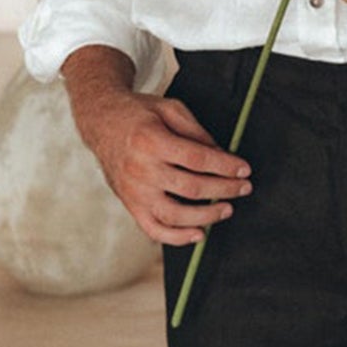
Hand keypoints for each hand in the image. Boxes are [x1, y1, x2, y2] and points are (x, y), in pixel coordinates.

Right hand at [74, 86, 252, 246]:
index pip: (197, 158)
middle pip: (191, 187)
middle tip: (244, 187)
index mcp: (150, 140)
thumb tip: (221, 154)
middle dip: (224, 189)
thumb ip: (196, 131)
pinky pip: (154, 230)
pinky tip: (199, 234)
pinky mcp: (130, 206)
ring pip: (175, 215)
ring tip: (227, 209)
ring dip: (207, 216)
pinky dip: (178, 238)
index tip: (244, 169)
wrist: (101, 123)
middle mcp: (140, 169)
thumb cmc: (139, 114)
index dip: (225, 166)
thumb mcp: (169, 108)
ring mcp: (134, 192)